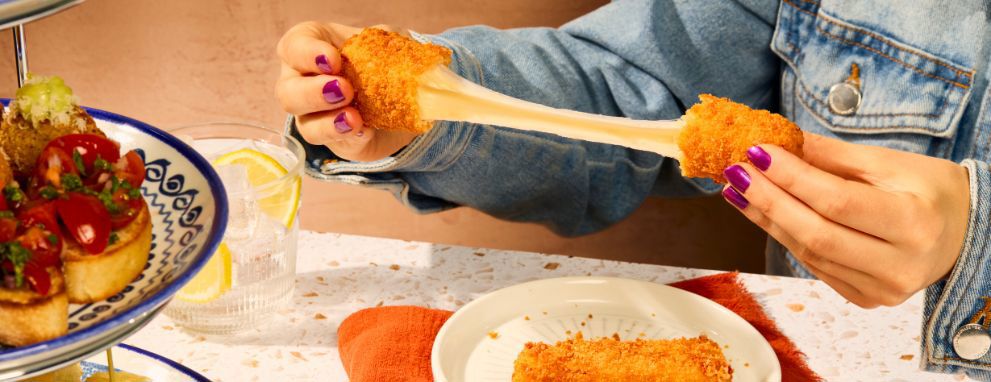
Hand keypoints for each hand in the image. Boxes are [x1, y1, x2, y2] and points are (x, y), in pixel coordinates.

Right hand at [275, 22, 417, 161]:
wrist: (398, 96)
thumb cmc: (377, 58)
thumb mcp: (383, 42)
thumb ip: (382, 41)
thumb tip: (389, 46)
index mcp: (309, 48)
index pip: (293, 47)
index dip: (308, 54)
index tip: (333, 60)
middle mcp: (300, 82)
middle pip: (287, 92)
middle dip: (314, 93)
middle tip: (345, 90)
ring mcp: (311, 115)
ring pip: (304, 125)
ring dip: (328, 123)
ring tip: (355, 119)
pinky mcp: (330, 140)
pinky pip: (331, 144)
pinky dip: (347, 137)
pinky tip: (364, 132)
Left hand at [721, 132, 970, 307]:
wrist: (964, 233)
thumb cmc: (927, 190)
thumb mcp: (888, 162)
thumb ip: (830, 155)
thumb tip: (777, 140)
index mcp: (914, 223)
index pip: (838, 201)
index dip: (792, 178)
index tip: (757, 150)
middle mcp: (900, 265)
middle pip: (817, 233)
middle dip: (768, 199)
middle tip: (735, 171)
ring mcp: (882, 290)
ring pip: (808, 252)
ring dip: (766, 217)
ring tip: (737, 188)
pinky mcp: (866, 299)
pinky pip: (814, 265)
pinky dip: (785, 236)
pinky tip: (761, 211)